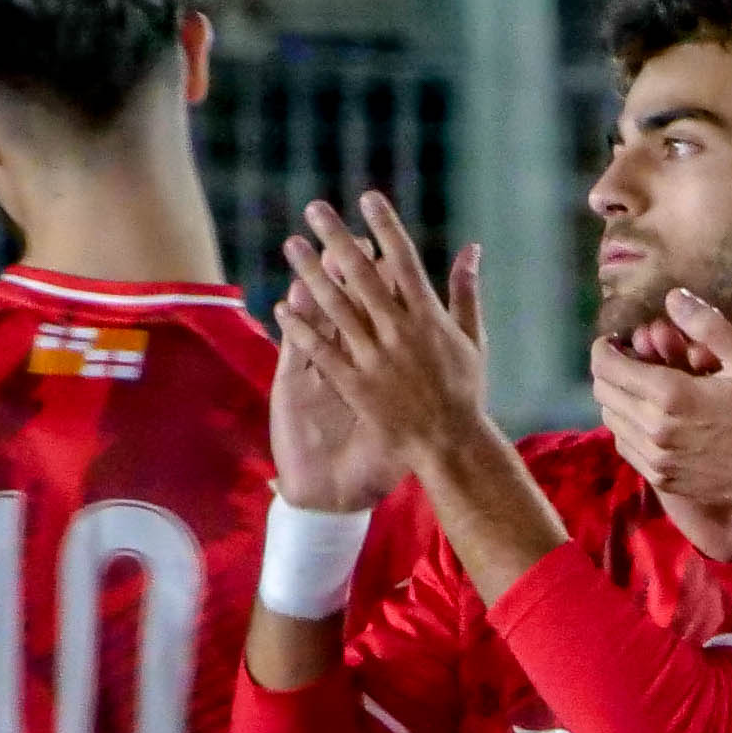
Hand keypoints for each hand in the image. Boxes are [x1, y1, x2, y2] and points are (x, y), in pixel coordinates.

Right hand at [268, 242, 399, 509]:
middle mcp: (346, 361)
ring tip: (310, 256)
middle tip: (347, 240)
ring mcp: (318, 373)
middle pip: (346, 308)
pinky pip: (296, 355)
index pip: (381, 315)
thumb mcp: (403, 419)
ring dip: (312, 290)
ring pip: (316, 326)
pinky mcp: (295, 389)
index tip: (390, 253)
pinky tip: (286, 304)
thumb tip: (445, 361)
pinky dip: (293, 330)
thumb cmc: (375, 457)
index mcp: (375, 364)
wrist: (335, 493)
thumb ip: (420, 391)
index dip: (386, 287)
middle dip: (345, 276)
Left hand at [274, 195, 493, 467]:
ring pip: (335, 306)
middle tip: (315, 208)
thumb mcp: (472, 338)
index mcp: (428, 317)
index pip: (404, 260)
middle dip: (338, 238)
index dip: (385, 227)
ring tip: (292, 244)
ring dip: (310, 273)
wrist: (451, 444)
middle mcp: (399, 332)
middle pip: (362, 275)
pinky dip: (301, 328)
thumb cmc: (465, 390)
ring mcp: (374, 358)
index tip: (368, 197)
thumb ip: (466, 291)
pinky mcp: (355, 384)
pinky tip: (281, 304)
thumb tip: (471, 248)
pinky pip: (321, 350)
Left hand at [593, 290, 731, 539]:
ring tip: (642, 391)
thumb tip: (672, 298)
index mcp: (669, 394)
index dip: (605, 346)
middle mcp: (651, 427)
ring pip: (611, 421)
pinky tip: (651, 422)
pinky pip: (626, 447)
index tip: (620, 340)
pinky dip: (629, 429)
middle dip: (611, 371)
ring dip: (620, 400)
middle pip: (603, 392)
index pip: (606, 365)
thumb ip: (707, 325)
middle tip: (634, 362)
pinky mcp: (663, 479)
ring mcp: (654, 458)